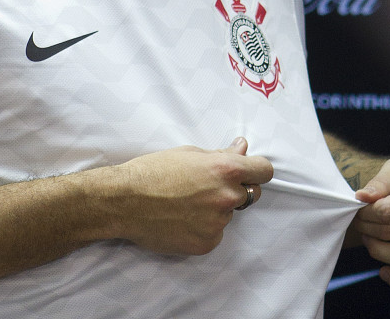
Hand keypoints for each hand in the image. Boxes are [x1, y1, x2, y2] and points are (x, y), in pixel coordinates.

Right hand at [112, 137, 272, 255]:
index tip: (250, 171)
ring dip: (215, 210)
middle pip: (250, 194)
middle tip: (206, 188)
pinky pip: (215, 233)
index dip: (257, 170)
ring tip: (184, 204)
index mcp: (226, 169)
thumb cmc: (153, 171)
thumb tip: (243, 147)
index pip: (264, 171)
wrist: (124, 201)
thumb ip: (221, 154)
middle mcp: (227, 196)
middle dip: (236, 190)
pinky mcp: (207, 243)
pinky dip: (203, 228)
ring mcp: (218, 223)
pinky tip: (181, 220)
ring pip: (228, 214)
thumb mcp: (189, 153)